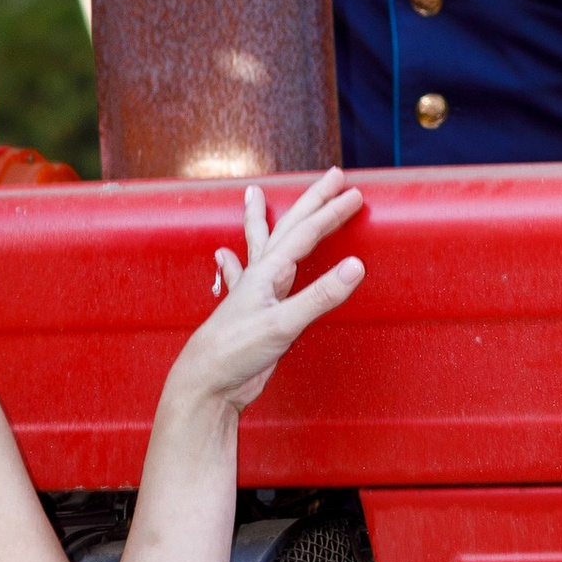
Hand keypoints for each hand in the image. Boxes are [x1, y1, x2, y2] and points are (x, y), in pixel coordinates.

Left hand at [173, 172, 365, 419]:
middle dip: (311, 201)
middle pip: (287, 228)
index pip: (306, 234)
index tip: (355, 195)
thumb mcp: (283, 324)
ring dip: (260, 219)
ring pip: (261, 245)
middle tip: (332, 177)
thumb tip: (355, 266)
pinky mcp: (248, 314)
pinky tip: (223, 256)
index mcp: (268, 273)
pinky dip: (233, 264)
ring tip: (254, 196)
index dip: (331, 213)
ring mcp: (252, 294)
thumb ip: (320, 296)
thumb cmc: (236, 352)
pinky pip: (239, 278)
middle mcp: (259, 276)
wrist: (207, 384)